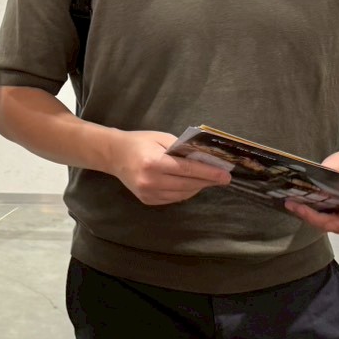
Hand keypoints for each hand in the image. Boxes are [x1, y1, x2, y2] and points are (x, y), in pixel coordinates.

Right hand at [108, 130, 231, 204]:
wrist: (113, 155)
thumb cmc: (139, 142)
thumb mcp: (161, 138)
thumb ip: (181, 149)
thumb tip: (204, 159)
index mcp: (153, 162)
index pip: (188, 170)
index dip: (208, 173)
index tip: (225, 175)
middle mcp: (150, 181)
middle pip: (187, 184)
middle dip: (207, 181)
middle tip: (223, 178)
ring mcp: (148, 193)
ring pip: (182, 194)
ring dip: (197, 187)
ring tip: (208, 180)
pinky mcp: (147, 200)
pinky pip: (173, 199)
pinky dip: (184, 192)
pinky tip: (190, 185)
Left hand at [285, 148, 338, 234]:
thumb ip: (327, 181)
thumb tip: (309, 189)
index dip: (322, 221)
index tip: (303, 209)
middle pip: (334, 226)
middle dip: (311, 218)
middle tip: (291, 205)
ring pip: (328, 224)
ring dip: (309, 217)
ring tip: (292, 205)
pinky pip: (326, 217)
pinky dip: (313, 212)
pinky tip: (299, 204)